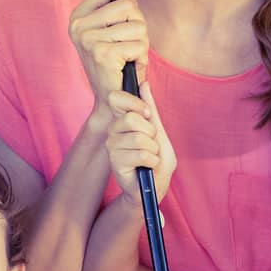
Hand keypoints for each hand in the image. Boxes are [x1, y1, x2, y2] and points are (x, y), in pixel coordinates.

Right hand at [68, 0, 149, 109]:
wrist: (110, 100)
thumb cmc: (116, 63)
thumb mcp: (115, 26)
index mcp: (79, 16)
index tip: (127, 11)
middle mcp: (79, 26)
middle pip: (129, 4)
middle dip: (138, 24)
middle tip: (128, 44)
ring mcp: (88, 39)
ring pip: (138, 24)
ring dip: (142, 43)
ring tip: (128, 57)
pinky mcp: (102, 53)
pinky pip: (138, 43)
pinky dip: (141, 57)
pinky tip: (128, 66)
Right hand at [105, 81, 175, 200]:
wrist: (155, 186)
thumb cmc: (157, 159)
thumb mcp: (158, 131)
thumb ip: (150, 109)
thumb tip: (144, 84)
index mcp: (122, 120)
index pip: (116, 98)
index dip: (135, 103)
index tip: (148, 115)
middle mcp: (113, 132)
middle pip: (132, 118)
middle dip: (151, 132)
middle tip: (152, 144)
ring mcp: (112, 148)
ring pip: (139, 138)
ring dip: (154, 150)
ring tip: (151, 157)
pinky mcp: (115, 163)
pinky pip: (141, 154)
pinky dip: (152, 161)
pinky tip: (148, 167)